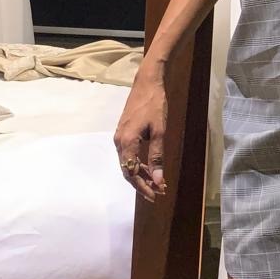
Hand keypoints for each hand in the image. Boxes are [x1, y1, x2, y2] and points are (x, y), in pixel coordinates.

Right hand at [113, 72, 168, 204]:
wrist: (146, 83)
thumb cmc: (154, 105)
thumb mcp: (159, 131)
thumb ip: (157, 156)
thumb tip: (158, 179)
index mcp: (127, 142)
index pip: (132, 173)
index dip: (143, 187)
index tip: (156, 195)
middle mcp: (119, 142)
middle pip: (128, 170)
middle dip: (143, 183)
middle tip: (159, 192)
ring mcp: (120, 137)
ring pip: (129, 163)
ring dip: (142, 174)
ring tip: (158, 183)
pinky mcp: (124, 133)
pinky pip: (129, 154)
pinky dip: (140, 163)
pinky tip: (151, 168)